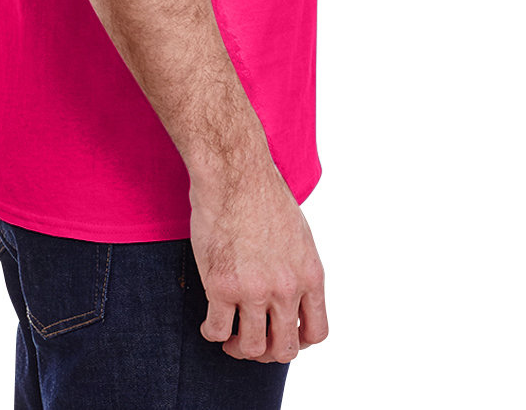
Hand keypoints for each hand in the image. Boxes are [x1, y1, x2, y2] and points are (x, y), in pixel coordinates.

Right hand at [189, 158, 327, 363]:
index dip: (298, 342)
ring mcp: (254, 290)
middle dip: (267, 352)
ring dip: (238, 348)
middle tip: (252, 340)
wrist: (235, 174)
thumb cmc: (263, 195)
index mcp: (309, 275)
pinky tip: (209, 321)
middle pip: (284, 349)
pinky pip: (217, 331)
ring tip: (229, 336)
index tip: (281, 335)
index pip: (316, 332)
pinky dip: (212, 333)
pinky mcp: (221, 286)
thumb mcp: (298, 234)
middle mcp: (286, 288)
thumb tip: (292, 295)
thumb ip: (298, 269)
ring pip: (250, 347)